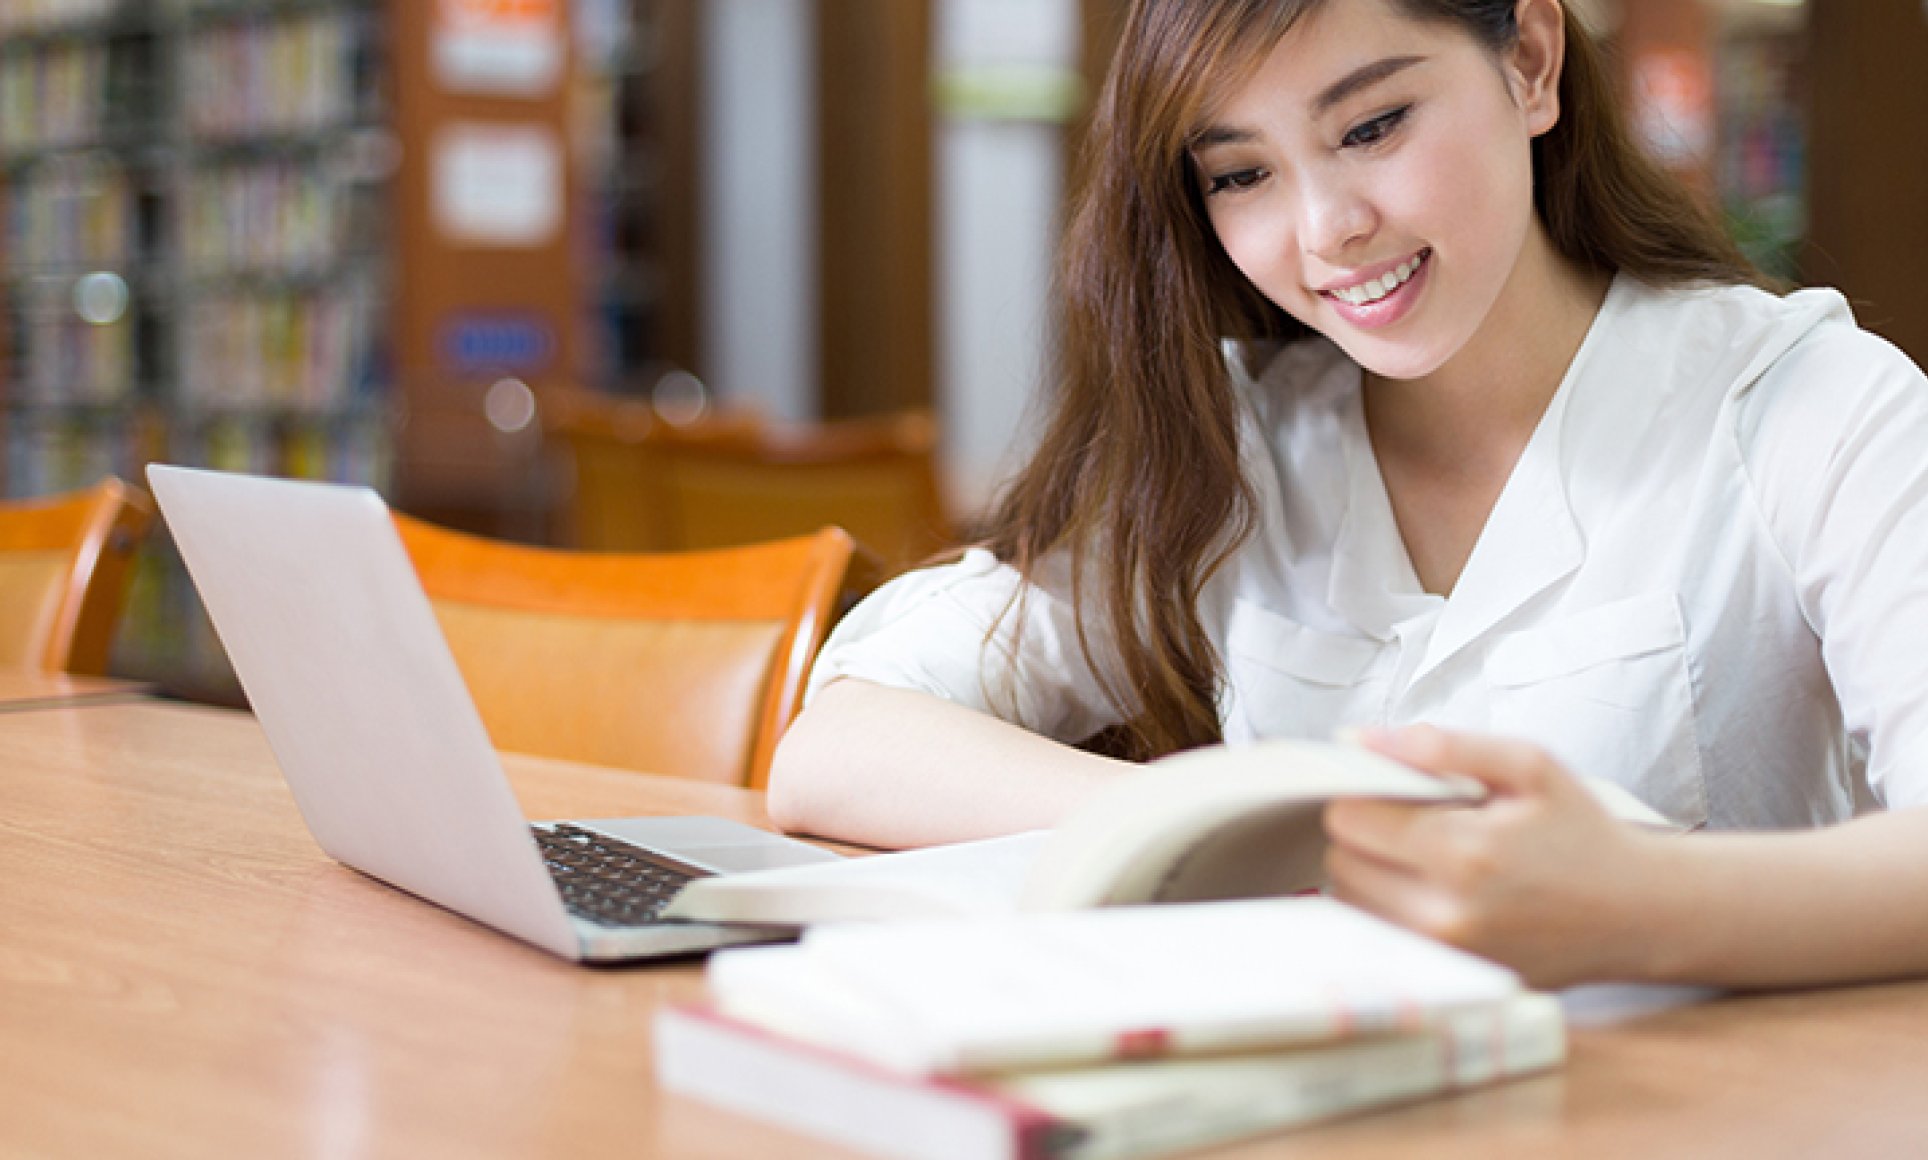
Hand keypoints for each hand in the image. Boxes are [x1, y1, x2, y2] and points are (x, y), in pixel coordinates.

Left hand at [1322, 725, 1660, 987]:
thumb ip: (1444, 746)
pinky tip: (1427, 891)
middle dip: (1366, 833)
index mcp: (1463, 852)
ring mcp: (1445, 956)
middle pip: (1342, 861)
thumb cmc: (1582, 832)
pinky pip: (1380, 936)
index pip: (1348, 818)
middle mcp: (1445, 914)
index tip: (1390, 790)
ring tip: (1422, 857)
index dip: (1362, 794)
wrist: (1638, 912)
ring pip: (1352, 902)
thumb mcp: (1528, 766)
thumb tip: (1364, 739)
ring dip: (1370, 872)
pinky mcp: (1449, 979)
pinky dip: (1387, 909)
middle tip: (1412, 823)